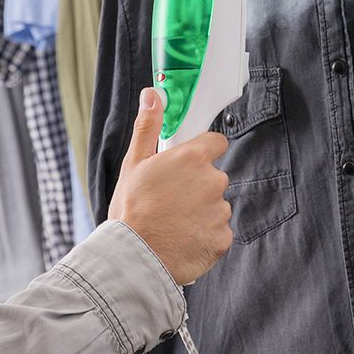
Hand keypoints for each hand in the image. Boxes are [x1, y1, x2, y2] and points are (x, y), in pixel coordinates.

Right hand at [108, 88, 232, 284]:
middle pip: (214, 176)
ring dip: (201, 212)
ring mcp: (220, 211)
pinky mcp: (223, 238)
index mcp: (192, 158)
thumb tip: (152, 94)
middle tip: (171, 200)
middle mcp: (213, 181)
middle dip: (198, 185)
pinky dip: (205, 236)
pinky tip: (183, 239)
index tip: (188, 164)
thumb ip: (148, 127)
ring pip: (216, 205)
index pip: (216, 142)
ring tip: (174, 223)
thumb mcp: (134, 163)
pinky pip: (219, 231)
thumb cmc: (130, 211)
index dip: (203, 151)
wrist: (133, 259)